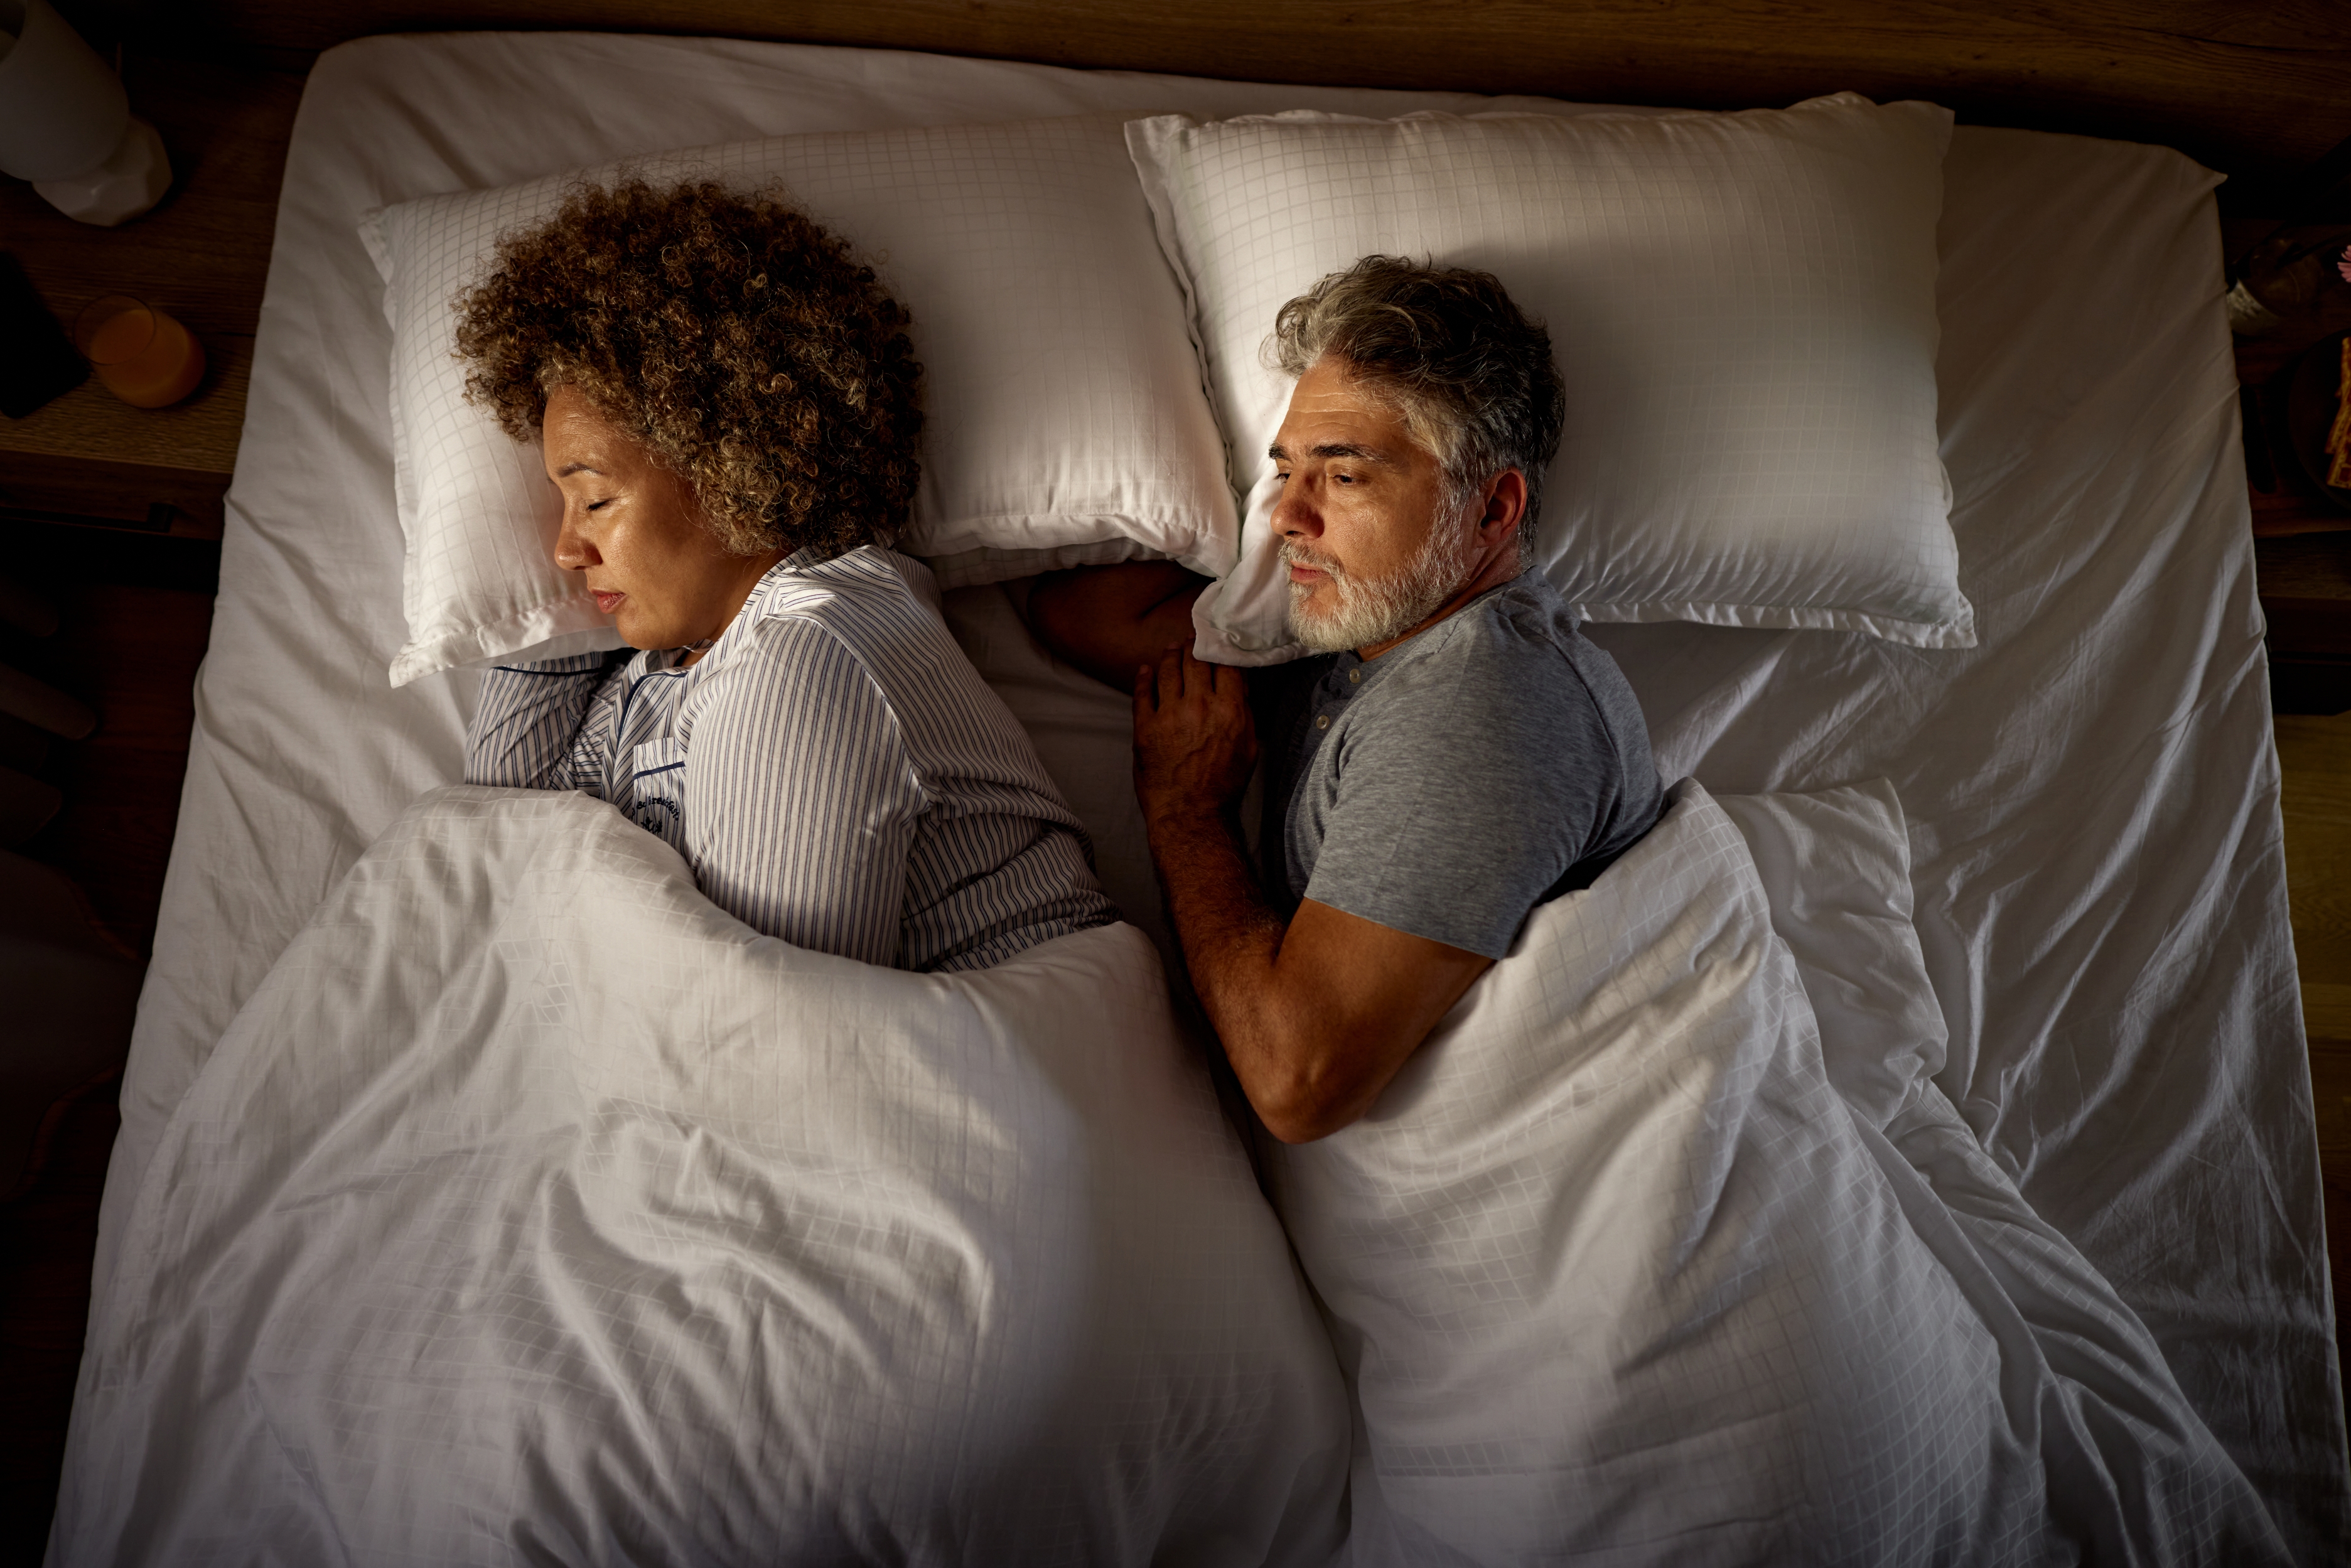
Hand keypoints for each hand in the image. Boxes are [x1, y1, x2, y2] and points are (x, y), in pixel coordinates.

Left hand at [1133, 643, 1257, 824]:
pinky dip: (1144, 677)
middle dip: (1194, 645)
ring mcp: (1169, 715)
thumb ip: (1245, 712)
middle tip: (1192, 638)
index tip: (1218, 641)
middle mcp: (1200, 706)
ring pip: (1168, 669)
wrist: (1190, 814)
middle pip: (1196, 661)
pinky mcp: (1145, 727)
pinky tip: (1146, 669)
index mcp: (1230, 710)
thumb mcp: (1249, 747)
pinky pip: (1142, 692)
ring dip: (1171, 654)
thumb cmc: (1223, 785)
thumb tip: (1240, 684)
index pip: (1225, 664)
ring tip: (1172, 648)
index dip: (1221, 648)